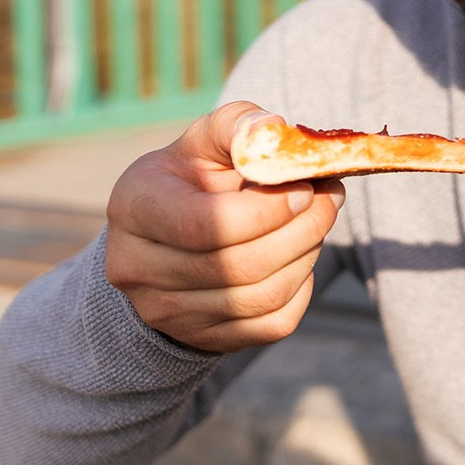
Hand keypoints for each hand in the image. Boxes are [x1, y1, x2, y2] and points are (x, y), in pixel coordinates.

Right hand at [104, 102, 344, 352]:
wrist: (166, 240)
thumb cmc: (194, 178)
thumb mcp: (206, 141)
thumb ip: (239, 126)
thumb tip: (274, 132)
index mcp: (135, 208)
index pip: (207, 225)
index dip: (268, 211)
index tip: (305, 187)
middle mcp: (137, 267)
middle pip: (239, 265)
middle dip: (301, 230)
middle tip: (329, 200)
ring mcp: (166, 311)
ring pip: (260, 296)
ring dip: (306, 256)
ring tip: (317, 223)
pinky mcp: (203, 339)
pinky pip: (273, 323)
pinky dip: (302, 289)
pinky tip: (300, 258)